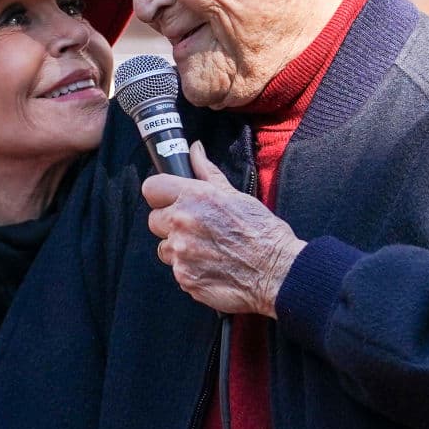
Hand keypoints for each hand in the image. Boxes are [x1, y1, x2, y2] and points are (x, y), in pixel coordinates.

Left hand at [142, 141, 306, 316]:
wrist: (277, 272)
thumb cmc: (262, 232)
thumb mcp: (236, 194)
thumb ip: (207, 172)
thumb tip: (195, 150)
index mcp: (194, 197)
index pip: (152, 188)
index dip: (160, 194)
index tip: (169, 200)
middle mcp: (182, 223)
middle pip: (154, 220)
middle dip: (170, 224)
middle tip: (196, 228)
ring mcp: (181, 253)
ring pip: (164, 248)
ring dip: (179, 248)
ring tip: (207, 249)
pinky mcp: (184, 278)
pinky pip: (177, 270)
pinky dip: (190, 269)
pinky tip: (212, 265)